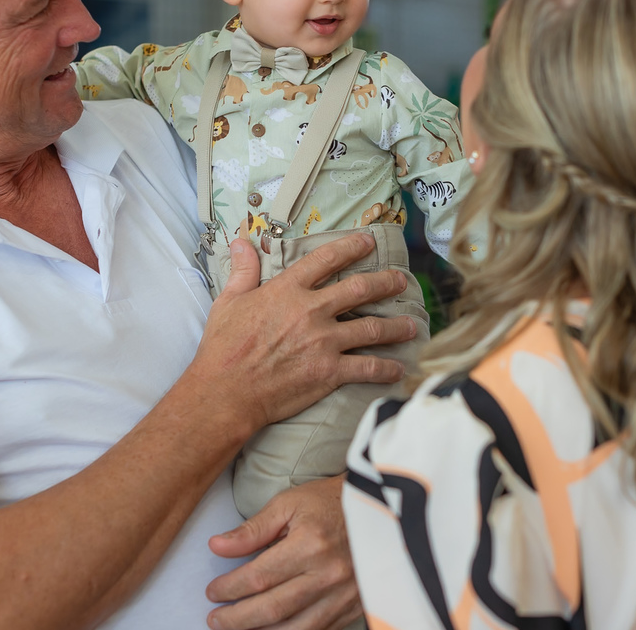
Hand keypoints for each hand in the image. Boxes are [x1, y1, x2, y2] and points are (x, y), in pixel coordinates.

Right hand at [192, 235, 412, 434]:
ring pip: (372, 328)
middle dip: (386, 282)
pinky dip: (387, 369)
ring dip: (396, 326)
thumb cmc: (223, 348)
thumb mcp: (229, 302)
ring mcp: (324, 342)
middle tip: (401, 280)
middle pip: (360, 289)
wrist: (227, 392)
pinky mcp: (330, 371)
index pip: (326, 259)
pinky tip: (399, 368)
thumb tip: (242, 242)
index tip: (368, 242)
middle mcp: (311, 311)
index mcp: (288, 291)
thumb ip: (243, 271)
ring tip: (412, 324)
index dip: (351, 247)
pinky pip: (368, 367)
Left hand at [205, 477, 359, 629]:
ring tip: (238, 629)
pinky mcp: (355, 605)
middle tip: (215, 619)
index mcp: (310, 544)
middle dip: (236, 619)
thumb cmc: (331, 501)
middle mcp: (328, 574)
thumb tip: (217, 546)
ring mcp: (344, 594)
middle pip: (272, 609)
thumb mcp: (289, 503)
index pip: (258, 577)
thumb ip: (253, 529)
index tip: (212, 591)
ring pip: (295, 629)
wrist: (381, 508)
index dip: (229, 588)